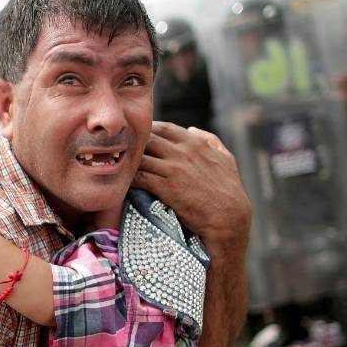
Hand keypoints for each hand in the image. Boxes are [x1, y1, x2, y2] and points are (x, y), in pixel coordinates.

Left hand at [133, 121, 250, 248]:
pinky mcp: (166, 188)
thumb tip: (192, 130)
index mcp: (195, 143)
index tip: (137, 139)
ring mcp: (174, 169)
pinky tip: (121, 183)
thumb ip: (211, 141)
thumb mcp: (226, 159)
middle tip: (121, 154)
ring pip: (140, 157)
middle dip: (133, 145)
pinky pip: (139, 177)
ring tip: (117, 168)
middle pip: (147, 139)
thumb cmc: (230, 190)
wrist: (229, 218)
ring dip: (128, 162)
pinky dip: (128, 179)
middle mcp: (183, 152)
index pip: (163, 128)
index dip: (147, 131)